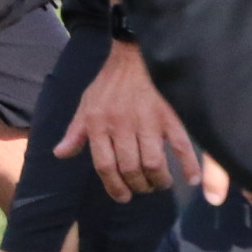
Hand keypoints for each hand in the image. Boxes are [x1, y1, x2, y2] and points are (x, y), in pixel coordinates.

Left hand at [56, 38, 200, 201]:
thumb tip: (60, 154)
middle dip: (138, 185)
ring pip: (153, 163)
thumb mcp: (86, 105)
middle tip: (144, 188)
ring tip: (161, 183)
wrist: (134, 54)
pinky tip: (191, 179)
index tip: (123, 197)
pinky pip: (180, 145)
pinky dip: (188, 165)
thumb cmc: (109, 83)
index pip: (104, 166)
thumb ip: (75, 132)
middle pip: (130, 168)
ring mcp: (146, 120)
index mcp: (98, 124)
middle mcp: (120, 125)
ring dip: (158, 180)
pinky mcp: (169, 115)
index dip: (114, 186)